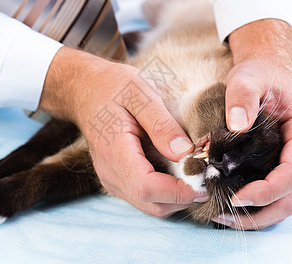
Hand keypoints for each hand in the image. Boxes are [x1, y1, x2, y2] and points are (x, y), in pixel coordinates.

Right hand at [40, 47, 205, 217]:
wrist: (85, 91)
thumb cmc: (112, 87)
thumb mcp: (139, 92)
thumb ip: (161, 123)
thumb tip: (184, 152)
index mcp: (114, 150)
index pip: (146, 187)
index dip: (178, 191)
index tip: (204, 181)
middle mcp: (110, 171)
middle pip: (151, 204)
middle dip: (183, 197)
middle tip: (206, 176)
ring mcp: (112, 178)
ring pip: (151, 205)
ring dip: (177, 196)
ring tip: (195, 171)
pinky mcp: (118, 179)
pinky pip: (146, 197)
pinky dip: (167, 192)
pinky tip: (179, 171)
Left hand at [214, 19, 291, 229]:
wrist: (264, 76)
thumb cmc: (258, 77)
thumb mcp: (247, 78)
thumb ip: (242, 96)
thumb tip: (237, 126)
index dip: (267, 191)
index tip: (237, 197)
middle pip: (291, 197)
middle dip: (260, 213)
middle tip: (224, 216)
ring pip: (284, 202)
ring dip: (256, 216)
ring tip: (223, 218)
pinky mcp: (279, 167)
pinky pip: (273, 195)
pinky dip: (255, 207)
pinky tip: (229, 208)